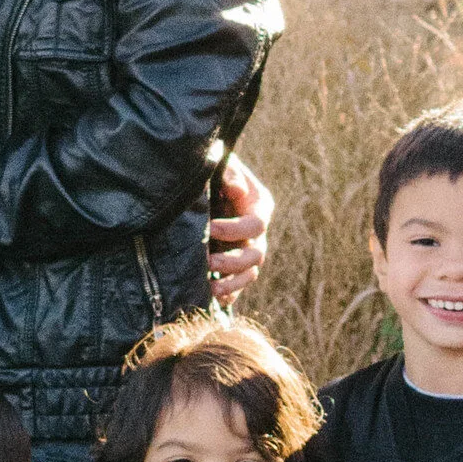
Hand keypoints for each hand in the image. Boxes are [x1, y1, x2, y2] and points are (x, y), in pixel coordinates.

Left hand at [209, 152, 272, 300]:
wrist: (203, 183)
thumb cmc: (213, 169)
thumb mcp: (221, 164)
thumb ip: (229, 174)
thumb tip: (237, 189)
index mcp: (259, 205)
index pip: (256, 224)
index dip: (234, 230)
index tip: (210, 227)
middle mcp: (257, 230)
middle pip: (256, 254)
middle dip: (232, 261)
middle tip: (207, 260)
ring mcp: (247, 249)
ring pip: (249, 274)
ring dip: (231, 283)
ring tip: (210, 286)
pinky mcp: (234, 264)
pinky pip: (237, 286)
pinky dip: (227, 294)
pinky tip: (211, 297)